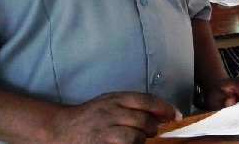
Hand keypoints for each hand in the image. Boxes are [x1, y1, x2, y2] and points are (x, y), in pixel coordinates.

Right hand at [51, 92, 180, 143]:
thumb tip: (162, 113)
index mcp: (115, 99)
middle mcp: (110, 113)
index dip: (165, 108)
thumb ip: (133, 105)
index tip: (176, 116)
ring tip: (138, 139)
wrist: (62, 129)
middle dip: (152, 127)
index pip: (146, 101)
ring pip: (135, 138)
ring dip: (141, 140)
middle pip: (143, 120)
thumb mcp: (110, 102)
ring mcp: (104, 132)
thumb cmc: (91, 115)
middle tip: (152, 130)